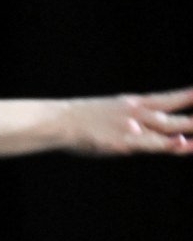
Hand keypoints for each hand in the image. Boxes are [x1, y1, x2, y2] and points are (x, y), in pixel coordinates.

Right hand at [67, 86, 192, 156]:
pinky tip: (182, 144)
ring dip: (190, 129)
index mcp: (134, 103)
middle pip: (174, 112)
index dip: (188, 96)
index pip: (169, 98)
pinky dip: (168, 144)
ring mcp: (132, 127)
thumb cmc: (79, 120)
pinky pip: (151, 144)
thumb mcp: (107, 114)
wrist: (61, 121)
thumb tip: (137, 129)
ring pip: (169, 127)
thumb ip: (126, 121)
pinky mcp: (124, 143)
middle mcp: (138, 112)